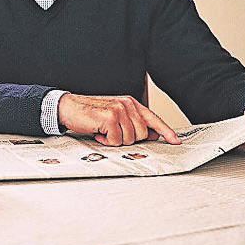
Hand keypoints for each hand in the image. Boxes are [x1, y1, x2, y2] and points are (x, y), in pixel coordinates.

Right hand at [57, 94, 181, 145]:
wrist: (68, 107)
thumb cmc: (90, 113)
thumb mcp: (114, 115)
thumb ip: (132, 123)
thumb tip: (150, 135)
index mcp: (130, 102)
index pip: (153, 118)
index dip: (165, 131)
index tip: (175, 140)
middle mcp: (127, 104)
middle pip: (143, 133)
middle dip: (128, 138)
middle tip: (112, 133)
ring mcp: (119, 110)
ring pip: (130, 139)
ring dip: (115, 140)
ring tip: (103, 131)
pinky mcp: (110, 118)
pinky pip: (116, 140)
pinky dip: (106, 141)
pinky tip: (98, 132)